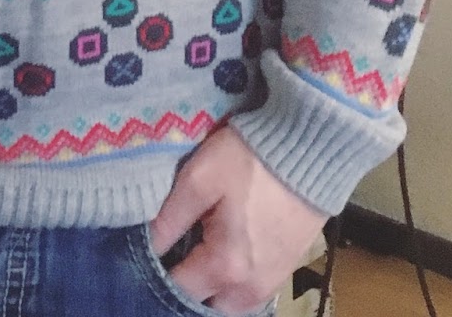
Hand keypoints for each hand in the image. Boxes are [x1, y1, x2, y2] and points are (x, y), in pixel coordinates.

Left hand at [150, 125, 326, 314]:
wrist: (310, 149)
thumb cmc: (251, 159)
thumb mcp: (199, 178)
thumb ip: (169, 218)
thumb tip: (145, 245)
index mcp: (225, 266)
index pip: (177, 291)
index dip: (153, 274)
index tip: (141, 254)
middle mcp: (249, 288)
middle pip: (203, 306)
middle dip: (183, 287)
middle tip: (167, 255)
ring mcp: (270, 283)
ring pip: (226, 305)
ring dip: (207, 289)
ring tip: (190, 254)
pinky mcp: (283, 272)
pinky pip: (246, 295)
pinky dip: (228, 285)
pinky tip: (217, 254)